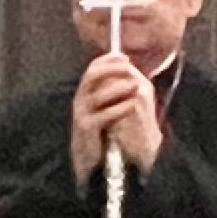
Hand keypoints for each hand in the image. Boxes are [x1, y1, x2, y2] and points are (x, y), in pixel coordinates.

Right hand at [69, 51, 164, 177]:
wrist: (93, 160)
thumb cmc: (104, 132)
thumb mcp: (108, 107)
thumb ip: (115, 90)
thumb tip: (129, 71)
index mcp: (86, 92)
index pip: (93, 68)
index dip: (108, 60)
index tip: (125, 57)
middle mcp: (80, 100)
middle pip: (92, 75)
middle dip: (112, 68)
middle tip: (128, 68)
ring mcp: (81, 114)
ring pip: (97, 93)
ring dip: (118, 87)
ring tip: (135, 85)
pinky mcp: (86, 128)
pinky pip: (103, 114)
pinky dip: (119, 108)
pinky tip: (132, 105)